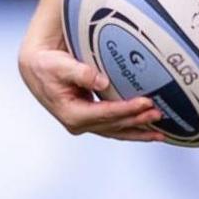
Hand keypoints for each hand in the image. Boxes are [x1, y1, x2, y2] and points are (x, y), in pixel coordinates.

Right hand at [18, 40, 166, 141]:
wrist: (36, 68)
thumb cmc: (46, 65)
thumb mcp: (58, 66)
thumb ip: (79, 73)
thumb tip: (100, 81)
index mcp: (71, 113)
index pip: (105, 114)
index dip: (126, 110)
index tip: (145, 103)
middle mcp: (79, 123)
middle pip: (114, 126)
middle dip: (138, 121)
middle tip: (159, 114)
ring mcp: (85, 123)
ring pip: (117, 131)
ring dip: (138, 131)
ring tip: (161, 132)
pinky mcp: (91, 118)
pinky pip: (115, 126)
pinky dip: (131, 128)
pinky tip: (148, 129)